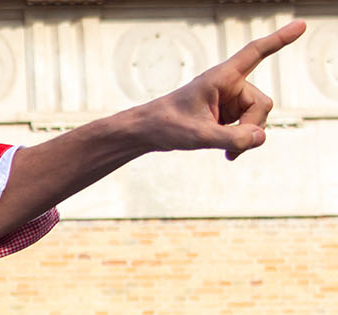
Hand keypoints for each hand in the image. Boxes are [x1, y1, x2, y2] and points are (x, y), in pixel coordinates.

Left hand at [139, 20, 304, 160]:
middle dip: (251, 126)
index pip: (255, 53)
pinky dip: (242, 141)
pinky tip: (229, 154)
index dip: (279, 40)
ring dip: (246, 137)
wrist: (148, 133)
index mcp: (221, 77)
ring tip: (226, 151)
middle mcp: (230, 85)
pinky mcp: (228, 114)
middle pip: (263, 104)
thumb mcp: (199, 136)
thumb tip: (261, 138)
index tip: (300, 25)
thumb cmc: (166, 126)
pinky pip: (248, 128)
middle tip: (232, 144)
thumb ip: (232, 139)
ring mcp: (231, 100)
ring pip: (257, 119)